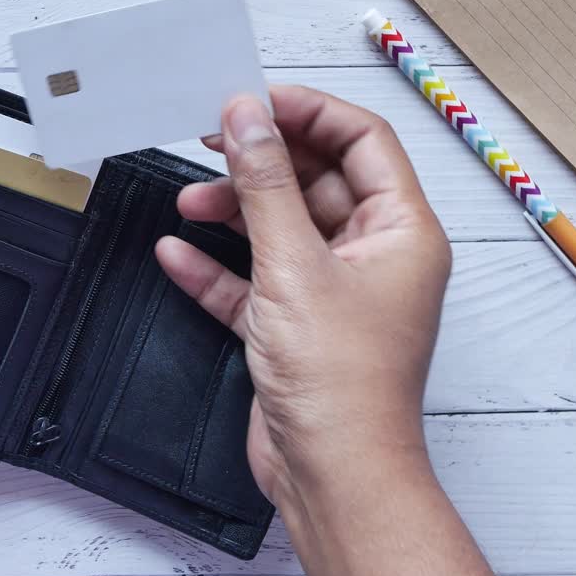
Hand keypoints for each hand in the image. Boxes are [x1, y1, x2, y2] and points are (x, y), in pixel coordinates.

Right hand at [155, 86, 451, 504]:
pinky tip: (177, 254)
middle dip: (260, 161)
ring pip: (280, 228)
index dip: (306, 112)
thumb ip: (265, 185)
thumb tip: (246, 116)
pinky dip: (216, 266)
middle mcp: (371, 256)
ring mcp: (332, 293)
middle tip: (210, 139)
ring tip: (188, 200)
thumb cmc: (341, 384)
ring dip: (233, 210)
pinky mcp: (295, 328)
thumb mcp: (294, 266)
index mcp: (399, 231)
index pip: (360, 141)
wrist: (331, 476)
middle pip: (315, 180)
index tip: (251, 100)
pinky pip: (253, 280)